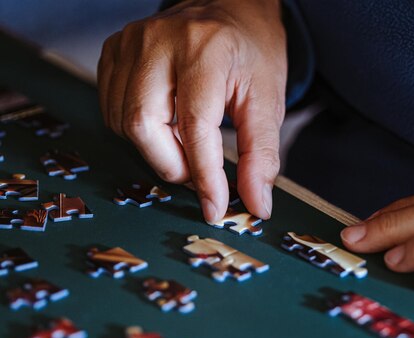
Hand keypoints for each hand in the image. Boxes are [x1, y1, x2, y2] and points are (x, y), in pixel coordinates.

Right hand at [98, 0, 285, 221]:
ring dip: (156, 150)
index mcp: (207, 48)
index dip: (204, 175)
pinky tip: (166, 125)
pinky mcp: (113, 51)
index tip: (215, 207)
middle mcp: (159, 40)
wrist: (231, 12)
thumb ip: (261, 155)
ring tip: (186, 143)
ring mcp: (130, 43)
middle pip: (144, 125)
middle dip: (173, 164)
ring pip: (123, 122)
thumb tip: (256, 204)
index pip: (196, 124)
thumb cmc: (251, 56)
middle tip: (199, 172)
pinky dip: (139, 132)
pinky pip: (112, 110)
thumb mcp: (268, 102)